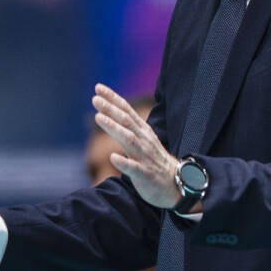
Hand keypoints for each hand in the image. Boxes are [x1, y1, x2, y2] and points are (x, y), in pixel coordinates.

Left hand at [92, 84, 181, 209]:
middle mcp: (143, 140)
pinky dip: (124, 162)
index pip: (126, 111)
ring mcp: (144, 157)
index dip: (113, 98)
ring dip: (113, 128)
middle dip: (110, 109)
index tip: (98, 87)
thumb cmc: (154, 160)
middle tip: (95, 98)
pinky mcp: (145, 174)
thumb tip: (108, 113)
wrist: (175, 183)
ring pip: (129, 140)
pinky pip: (134, 168)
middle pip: (126, 121)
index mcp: (142, 131)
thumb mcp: (142, 139)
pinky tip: (113, 157)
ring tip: (98, 118)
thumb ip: (128, 127)